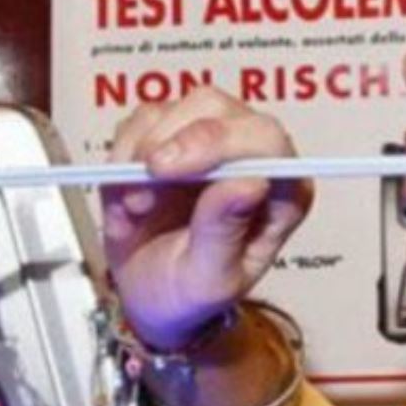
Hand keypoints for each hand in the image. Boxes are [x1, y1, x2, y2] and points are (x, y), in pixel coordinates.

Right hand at [102, 87, 313, 349]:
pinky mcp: (169, 137)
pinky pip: (142, 120)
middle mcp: (250, 157)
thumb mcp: (209, 279)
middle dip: (176, 139)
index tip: (168, 170)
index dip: (219, 143)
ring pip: (179, 107)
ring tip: (137, 204)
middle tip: (146, 176)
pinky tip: (127, 194)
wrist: (153, 298)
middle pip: (220, 110)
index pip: (267, 141)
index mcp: (281, 192)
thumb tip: (250, 182)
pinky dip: (124, 153)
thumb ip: (226, 231)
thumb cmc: (191, 293)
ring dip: (145, 150)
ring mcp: (209, 142)